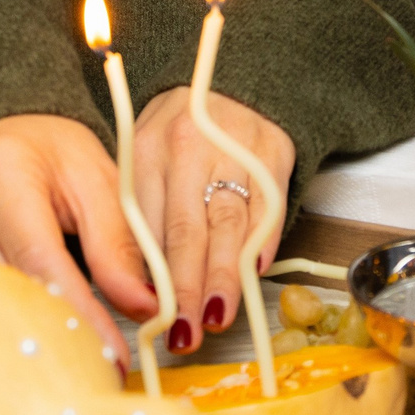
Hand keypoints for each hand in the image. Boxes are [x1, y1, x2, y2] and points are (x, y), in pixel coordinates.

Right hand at [0, 114, 153, 361]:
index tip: (113, 353)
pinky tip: (46, 343)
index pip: (40, 257)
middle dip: (55, 335)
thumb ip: (118, 243)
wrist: (7, 135)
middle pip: (5, 290)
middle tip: (100, 368)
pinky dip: (15, 326)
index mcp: (0, 171)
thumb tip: (143, 306)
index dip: (78, 312)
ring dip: (34, 337)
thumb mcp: (98, 180)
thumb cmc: (54, 153)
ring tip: (78, 362)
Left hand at [133, 88, 293, 358]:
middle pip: (185, 229)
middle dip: (185, 288)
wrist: (233, 82)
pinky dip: (263, 244)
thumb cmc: (180, 132)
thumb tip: (141, 286)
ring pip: (228, 224)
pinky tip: (254, 274)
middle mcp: (189, 146)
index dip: (148, 275)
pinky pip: (269, 208)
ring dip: (223, 277)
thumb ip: (141, 213)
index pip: (145, 225)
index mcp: (147, 149)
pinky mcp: (273, 153)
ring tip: (216, 317)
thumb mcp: (145, 156)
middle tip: (184, 332)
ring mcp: (235, 148)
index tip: (149, 315)